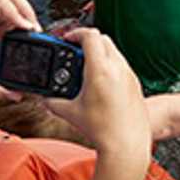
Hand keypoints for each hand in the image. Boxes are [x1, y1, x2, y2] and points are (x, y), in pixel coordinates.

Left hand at [0, 0, 39, 100]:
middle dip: (26, 12)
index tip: (29, 29)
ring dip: (18, 14)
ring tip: (15, 33)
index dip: (20, 16)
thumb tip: (14, 95)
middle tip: (31, 29)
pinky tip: (3, 33)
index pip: (3, 4)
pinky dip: (10, 16)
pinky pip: (2, 4)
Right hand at [43, 28, 151, 170]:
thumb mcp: (71, 113)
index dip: (76, 33)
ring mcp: (129, 75)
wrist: (127, 146)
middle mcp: (118, 68)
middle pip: (103, 39)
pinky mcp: (135, 85)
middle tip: (75, 52)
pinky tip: (99, 83)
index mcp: (101, 70)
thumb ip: (53, 102)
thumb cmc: (104, 130)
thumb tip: (44, 99)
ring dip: (100, 53)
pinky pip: (122, 65)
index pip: (90, 36)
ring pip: (114, 51)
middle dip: (87, 42)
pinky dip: (110, 66)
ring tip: (85, 69)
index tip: (67, 40)